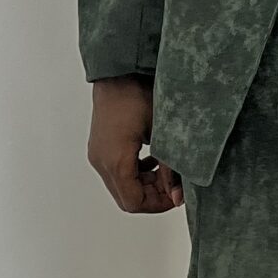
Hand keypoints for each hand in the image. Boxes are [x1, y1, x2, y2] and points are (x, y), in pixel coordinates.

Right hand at [88, 75, 185, 211]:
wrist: (119, 72)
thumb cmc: (140, 96)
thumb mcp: (163, 134)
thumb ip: (171, 168)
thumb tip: (178, 196)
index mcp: (116, 161)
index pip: (134, 202)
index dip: (158, 204)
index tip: (177, 195)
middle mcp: (102, 161)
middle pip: (127, 198)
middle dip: (153, 196)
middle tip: (174, 184)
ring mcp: (98, 155)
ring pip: (122, 186)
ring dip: (145, 184)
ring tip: (167, 170)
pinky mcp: (100, 147)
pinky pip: (117, 172)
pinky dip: (136, 173)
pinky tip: (153, 159)